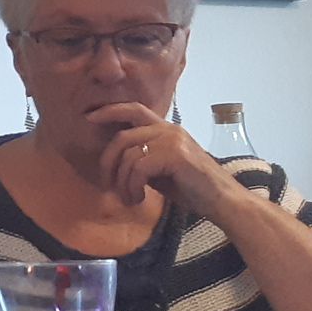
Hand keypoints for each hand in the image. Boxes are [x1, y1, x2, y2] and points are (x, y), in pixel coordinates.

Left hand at [90, 102, 249, 215]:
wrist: (222, 200)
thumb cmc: (192, 188)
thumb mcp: (161, 168)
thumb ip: (142, 158)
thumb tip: (114, 161)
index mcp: (166, 129)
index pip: (134, 109)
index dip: (110, 111)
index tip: (89, 117)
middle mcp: (169, 130)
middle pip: (122, 137)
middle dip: (108, 162)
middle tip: (107, 185)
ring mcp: (173, 140)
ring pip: (128, 156)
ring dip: (122, 182)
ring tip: (129, 198)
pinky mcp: (175, 156)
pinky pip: (138, 169)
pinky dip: (132, 187)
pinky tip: (138, 199)